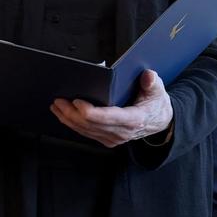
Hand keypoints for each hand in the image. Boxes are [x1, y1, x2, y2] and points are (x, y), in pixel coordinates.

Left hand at [51, 69, 172, 148]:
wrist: (159, 122)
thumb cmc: (155, 104)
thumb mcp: (158, 90)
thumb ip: (152, 83)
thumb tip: (148, 76)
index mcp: (134, 119)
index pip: (108, 118)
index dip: (91, 112)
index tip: (77, 102)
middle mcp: (122, 132)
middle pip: (91, 125)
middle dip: (72, 113)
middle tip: (59, 101)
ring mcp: (114, 138)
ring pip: (86, 131)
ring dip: (68, 119)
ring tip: (57, 106)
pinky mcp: (107, 139)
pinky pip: (87, 134)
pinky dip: (73, 125)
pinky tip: (64, 115)